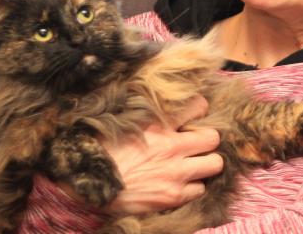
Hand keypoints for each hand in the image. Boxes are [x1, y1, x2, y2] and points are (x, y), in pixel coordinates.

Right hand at [103, 94, 223, 215]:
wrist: (87, 183)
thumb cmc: (100, 150)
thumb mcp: (123, 122)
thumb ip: (149, 116)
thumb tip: (162, 108)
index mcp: (158, 124)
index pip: (198, 106)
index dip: (199, 110)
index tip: (195, 115)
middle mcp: (172, 147)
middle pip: (214, 138)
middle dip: (207, 140)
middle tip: (197, 144)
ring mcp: (175, 173)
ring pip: (215, 164)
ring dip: (205, 164)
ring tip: (192, 165)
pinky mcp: (173, 196)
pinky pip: (200, 189)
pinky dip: (193, 187)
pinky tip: (181, 184)